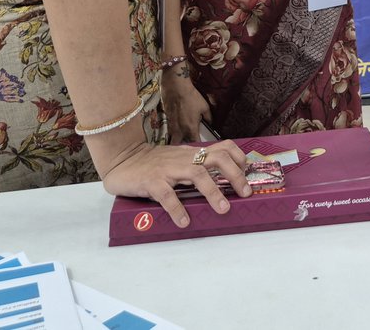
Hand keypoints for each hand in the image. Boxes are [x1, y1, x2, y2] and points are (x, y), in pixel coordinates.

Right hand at [100, 139, 250, 227]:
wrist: (122, 158)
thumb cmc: (152, 163)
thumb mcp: (178, 159)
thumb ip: (195, 165)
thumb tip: (219, 179)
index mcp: (192, 154)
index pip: (223, 147)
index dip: (239, 158)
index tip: (248, 173)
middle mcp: (184, 158)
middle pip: (217, 158)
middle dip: (235, 174)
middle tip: (245, 193)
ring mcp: (168, 169)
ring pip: (196, 174)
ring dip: (213, 191)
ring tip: (224, 209)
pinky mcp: (151, 181)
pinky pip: (167, 195)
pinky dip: (177, 208)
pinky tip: (184, 221)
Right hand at [162, 69, 210, 143]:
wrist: (176, 88)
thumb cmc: (192, 97)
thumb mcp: (205, 107)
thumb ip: (209, 118)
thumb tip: (211, 124)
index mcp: (191, 128)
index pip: (195, 143)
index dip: (199, 147)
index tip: (202, 148)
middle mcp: (180, 130)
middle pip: (180, 146)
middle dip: (184, 149)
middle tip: (189, 148)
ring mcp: (172, 127)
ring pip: (173, 141)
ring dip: (177, 143)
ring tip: (181, 143)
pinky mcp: (166, 122)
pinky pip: (169, 133)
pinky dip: (173, 135)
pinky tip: (176, 133)